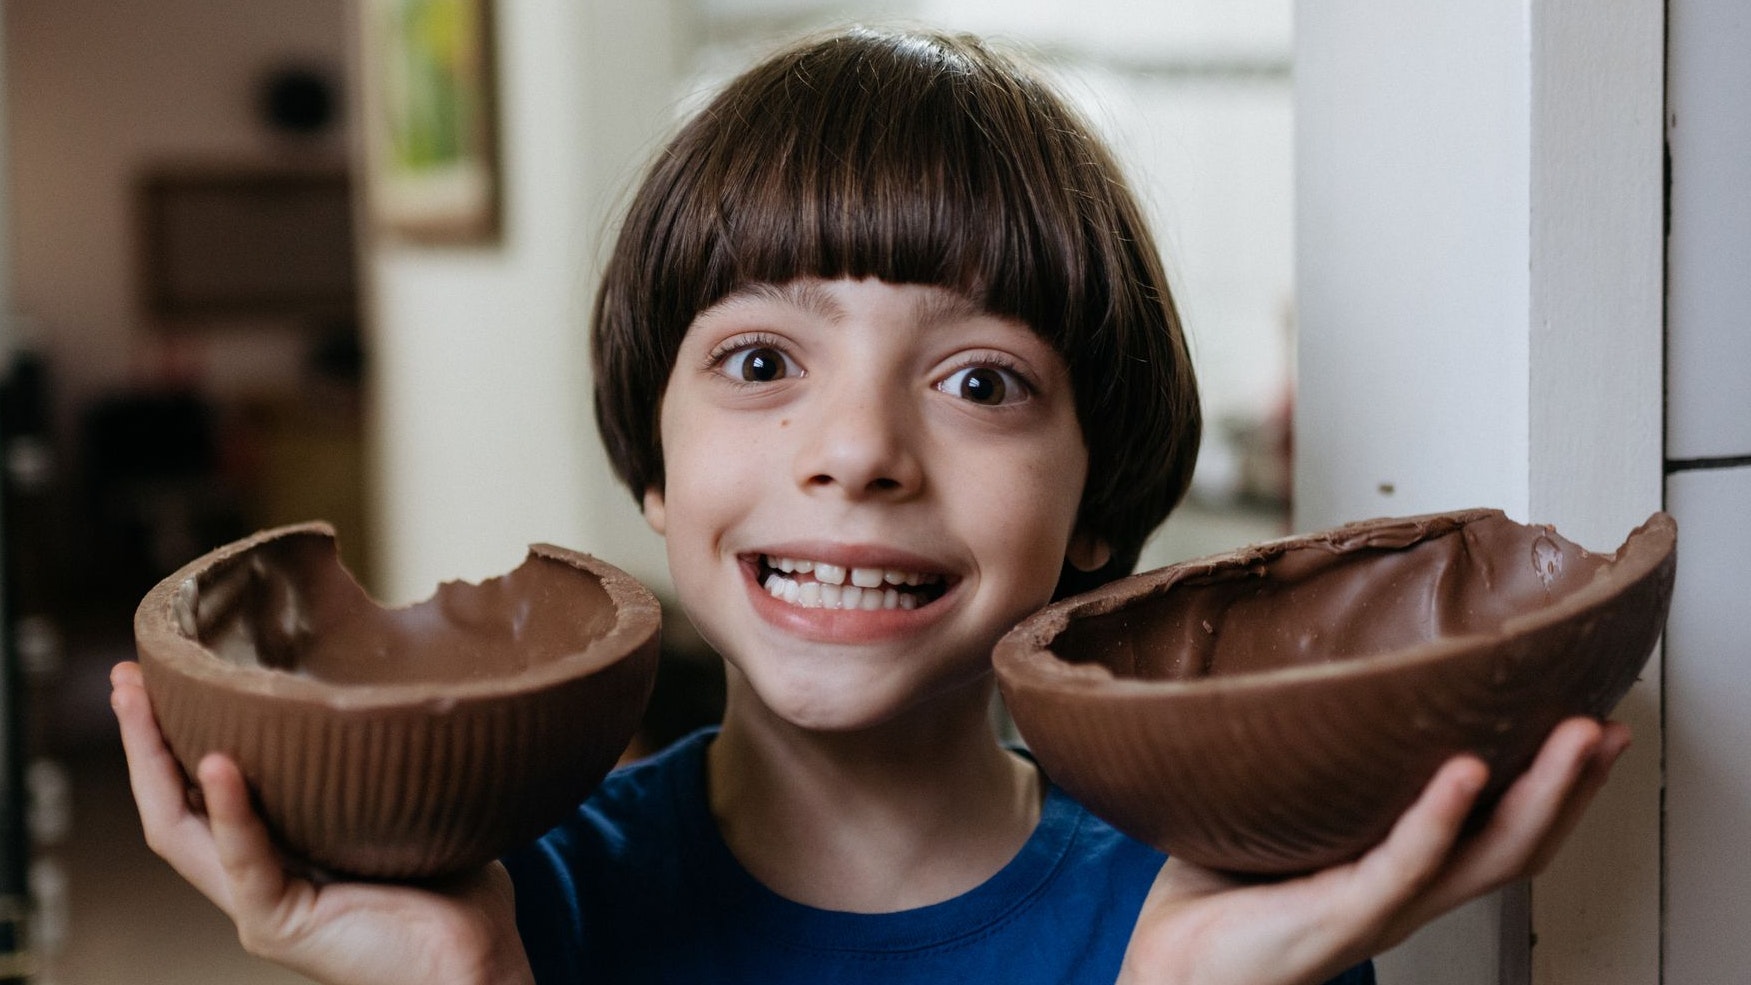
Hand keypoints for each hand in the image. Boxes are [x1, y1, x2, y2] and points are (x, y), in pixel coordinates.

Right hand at [111, 661, 535, 984]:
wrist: (479, 966)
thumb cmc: (459, 897)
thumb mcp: (410, 811)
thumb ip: (386, 765)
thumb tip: (402, 688)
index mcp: (282, 853)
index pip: (208, 790)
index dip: (179, 736)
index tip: (166, 672)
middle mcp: (258, 878)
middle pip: (172, 805)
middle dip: (142, 739)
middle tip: (124, 675)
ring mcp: (260, 905)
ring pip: (180, 830)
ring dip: (154, 762)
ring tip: (140, 701)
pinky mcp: (278, 925)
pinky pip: (244, 860)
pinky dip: (230, 811)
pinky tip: (217, 762)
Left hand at [1117, 716, 1630, 984]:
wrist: (1169, 968)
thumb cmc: (1214, 893)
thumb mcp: (1275, 812)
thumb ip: (1303, 762)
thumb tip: (1302, 677)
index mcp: (1397, 866)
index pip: (1495, 824)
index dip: (1549, 781)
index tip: (1584, 720)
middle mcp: (1406, 891)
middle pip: (1517, 841)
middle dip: (1572, 785)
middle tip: (1608, 726)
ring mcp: (1382, 907)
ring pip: (1488, 856)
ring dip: (1541, 796)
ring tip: (1574, 736)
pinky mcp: (1344, 916)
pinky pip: (1406, 865)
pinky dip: (1439, 817)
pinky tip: (1464, 773)